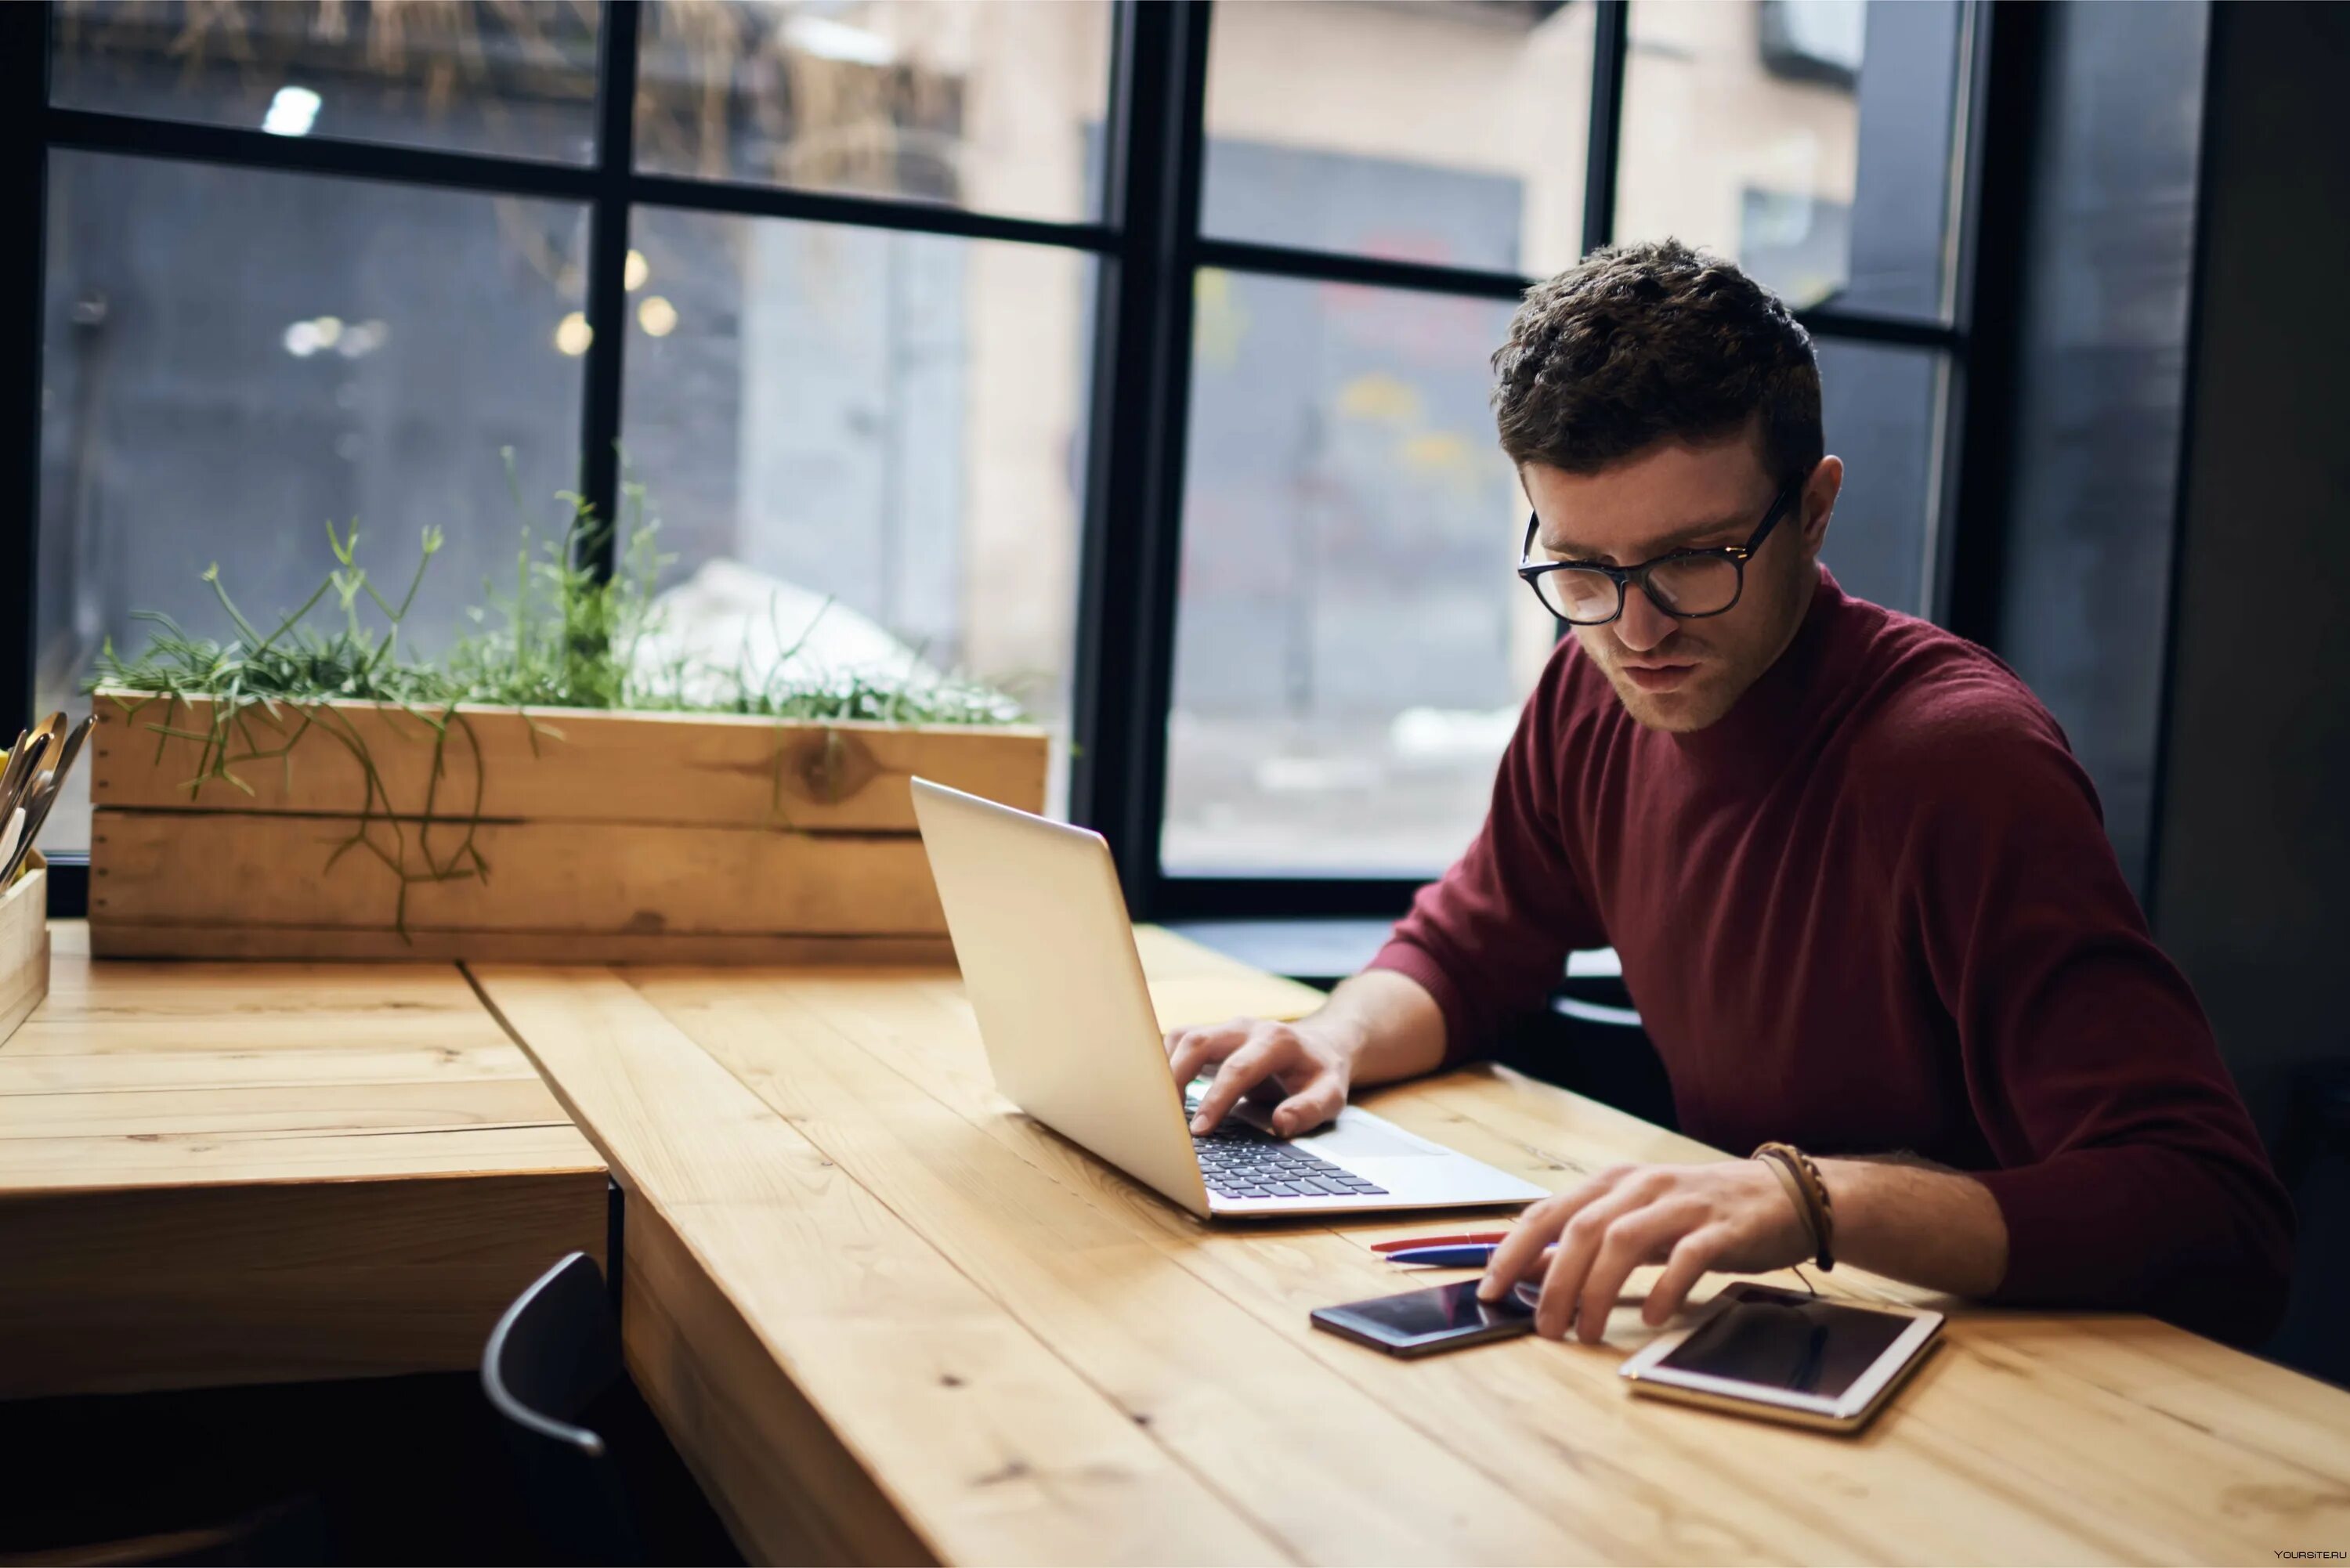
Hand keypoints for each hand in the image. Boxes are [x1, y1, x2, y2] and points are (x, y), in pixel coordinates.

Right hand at [1163, 1015, 1356, 1136]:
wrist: (1318, 1047)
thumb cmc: (1319, 1075)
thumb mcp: (1331, 1095)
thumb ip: (1309, 1109)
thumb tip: (1281, 1124)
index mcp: (1277, 1041)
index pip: (1238, 1069)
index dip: (1215, 1100)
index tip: (1199, 1129)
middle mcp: (1246, 1028)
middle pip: (1199, 1042)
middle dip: (1176, 1077)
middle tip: (1165, 1118)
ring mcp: (1225, 1029)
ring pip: (1183, 1038)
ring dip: (1164, 1070)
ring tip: (1159, 1109)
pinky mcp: (1212, 1036)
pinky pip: (1179, 1042)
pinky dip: (1164, 1064)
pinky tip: (1163, 1094)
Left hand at [1476, 1161, 1812, 1342]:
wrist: (1786, 1196)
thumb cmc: (1701, 1213)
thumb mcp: (1637, 1220)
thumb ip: (1587, 1241)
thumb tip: (1531, 1270)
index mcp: (1615, 1183)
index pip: (1549, 1212)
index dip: (1514, 1249)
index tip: (1491, 1289)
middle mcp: (1643, 1186)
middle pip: (1581, 1229)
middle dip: (1554, 1281)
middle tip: (1544, 1328)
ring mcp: (1682, 1204)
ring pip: (1623, 1240)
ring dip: (1597, 1290)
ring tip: (1586, 1332)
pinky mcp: (1722, 1227)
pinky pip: (1687, 1257)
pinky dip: (1663, 1287)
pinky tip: (1650, 1317)